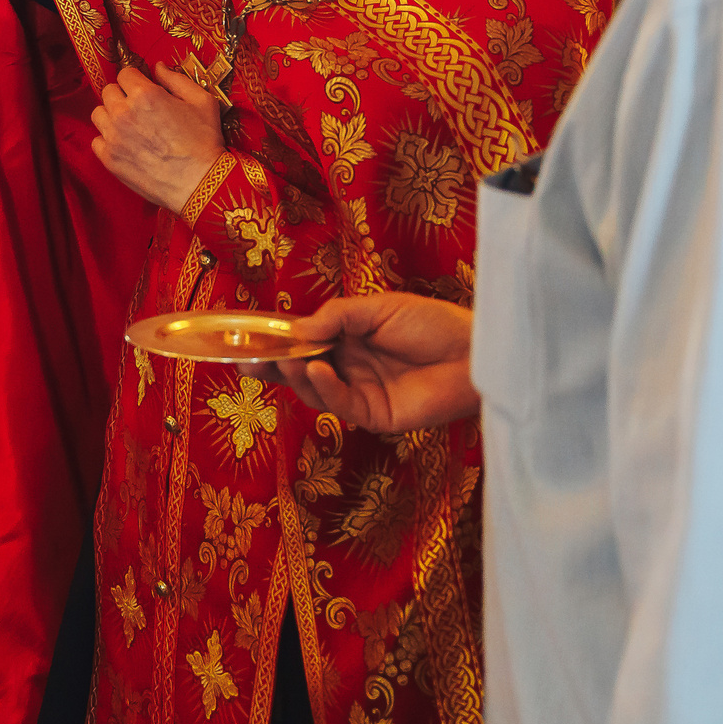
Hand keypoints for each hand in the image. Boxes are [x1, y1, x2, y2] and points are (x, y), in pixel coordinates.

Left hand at [90, 64, 222, 211]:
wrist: (199, 182)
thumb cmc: (204, 142)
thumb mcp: (202, 101)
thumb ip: (176, 79)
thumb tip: (158, 67)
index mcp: (145, 94)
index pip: (125, 73)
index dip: (135, 79)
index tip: (142, 88)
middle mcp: (124, 112)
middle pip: (108, 91)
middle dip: (122, 95)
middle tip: (137, 107)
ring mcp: (113, 137)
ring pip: (98, 114)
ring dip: (111, 115)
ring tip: (129, 125)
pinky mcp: (109, 159)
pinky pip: (97, 141)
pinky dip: (108, 140)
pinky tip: (125, 144)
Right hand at [241, 294, 477, 433]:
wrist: (476, 351)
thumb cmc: (433, 323)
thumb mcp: (378, 308)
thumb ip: (335, 317)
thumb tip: (296, 330)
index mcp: (350, 338)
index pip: (305, 343)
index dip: (277, 342)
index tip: (247, 339)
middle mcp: (352, 367)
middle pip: (302, 371)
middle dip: (273, 366)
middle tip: (246, 361)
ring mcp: (363, 393)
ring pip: (316, 391)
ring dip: (296, 376)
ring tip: (287, 360)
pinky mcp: (377, 415)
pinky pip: (342, 405)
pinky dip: (325, 388)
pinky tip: (316, 370)